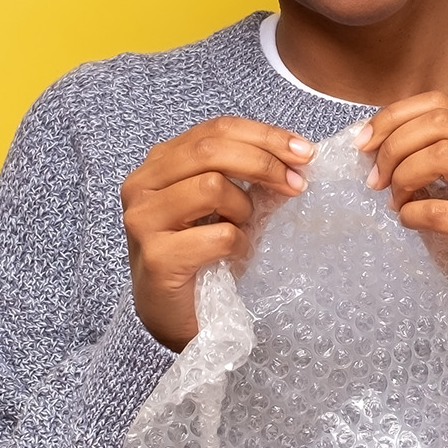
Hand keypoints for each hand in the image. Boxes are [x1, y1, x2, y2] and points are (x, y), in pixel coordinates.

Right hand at [121, 117, 312, 350]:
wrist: (178, 318)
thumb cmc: (203, 256)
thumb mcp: (227, 205)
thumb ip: (249, 176)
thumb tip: (298, 155)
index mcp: (160, 163)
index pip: (216, 129)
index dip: (264, 135)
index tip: (304, 151)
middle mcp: (142, 184)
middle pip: (211, 149)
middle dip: (265, 163)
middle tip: (297, 184)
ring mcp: (143, 219)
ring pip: (212, 186)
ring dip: (243, 209)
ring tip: (242, 229)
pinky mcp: (157, 256)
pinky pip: (218, 235)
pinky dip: (238, 244)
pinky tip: (233, 255)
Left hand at [359, 93, 447, 334]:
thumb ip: (437, 163)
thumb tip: (377, 141)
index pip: (442, 104)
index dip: (396, 116)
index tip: (365, 141)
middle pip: (440, 124)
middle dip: (394, 145)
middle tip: (374, 177)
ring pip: (443, 155)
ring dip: (404, 176)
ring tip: (393, 200)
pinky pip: (442, 210)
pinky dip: (413, 213)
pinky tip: (408, 223)